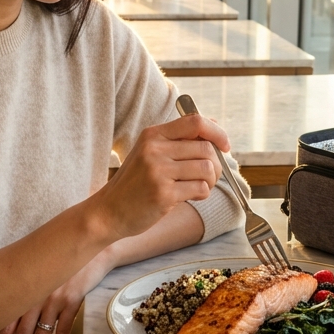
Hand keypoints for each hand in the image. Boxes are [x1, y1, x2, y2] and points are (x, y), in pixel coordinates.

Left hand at [0, 248, 113, 333]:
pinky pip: (64, 329)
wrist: (85, 245)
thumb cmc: (57, 259)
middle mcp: (33, 295)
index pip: (3, 323)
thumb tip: (6, 308)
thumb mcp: (36, 272)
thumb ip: (23, 289)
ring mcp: (53, 298)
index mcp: (20, 289)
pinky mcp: (72, 299)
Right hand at [97, 114, 228, 239]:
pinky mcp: (163, 194)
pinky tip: (189, 196)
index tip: (224, 145)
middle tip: (209, 176)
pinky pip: (200, 189)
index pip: (195, 122)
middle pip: (206, 148)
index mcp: (153, 135)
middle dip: (217, 164)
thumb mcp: (150, 153)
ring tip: (197, 186)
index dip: (217, 132)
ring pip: (207, 169)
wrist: (108, 211)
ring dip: (211, 181)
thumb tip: (214, 127)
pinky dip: (201, 194)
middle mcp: (155, 149)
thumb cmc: (135, 183)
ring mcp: (158, 171)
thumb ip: (178, 140)